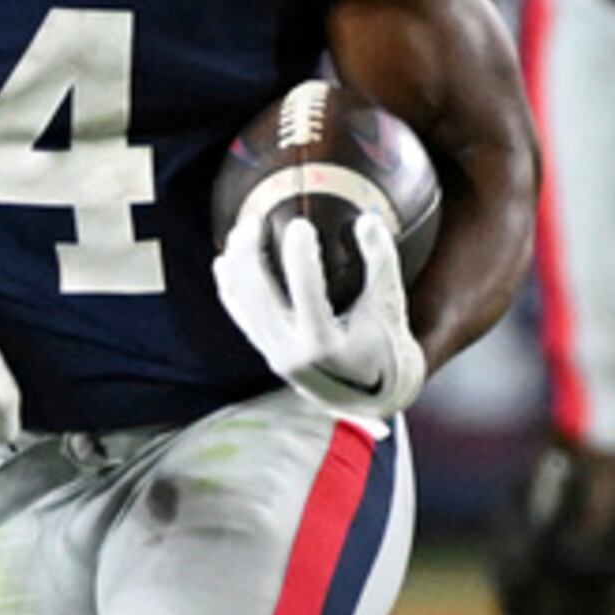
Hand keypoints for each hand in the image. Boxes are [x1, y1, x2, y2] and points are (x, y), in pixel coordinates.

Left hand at [214, 205, 426, 421]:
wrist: (370, 395)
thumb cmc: (384, 347)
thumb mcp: (390, 306)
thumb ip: (381, 262)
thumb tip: (368, 219)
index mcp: (325, 346)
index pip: (307, 294)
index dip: (300, 256)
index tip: (299, 224)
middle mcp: (292, 353)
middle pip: (258, 296)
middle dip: (250, 254)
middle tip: (254, 220)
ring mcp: (274, 354)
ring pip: (242, 304)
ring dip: (236, 265)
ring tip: (241, 231)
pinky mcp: (266, 351)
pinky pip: (239, 316)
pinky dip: (228, 288)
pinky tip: (224, 261)